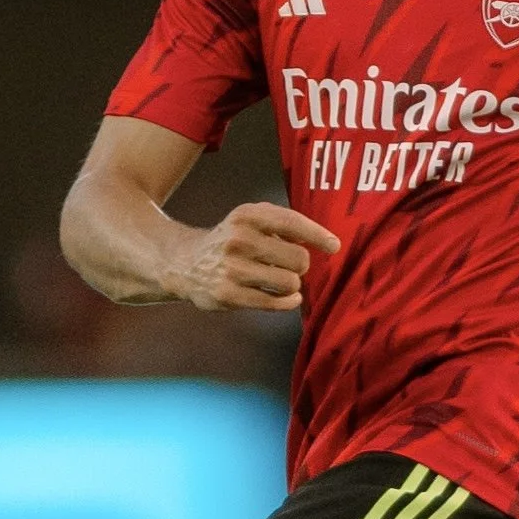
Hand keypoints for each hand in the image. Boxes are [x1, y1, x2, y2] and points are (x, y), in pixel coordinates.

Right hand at [170, 202, 340, 312]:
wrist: (185, 263)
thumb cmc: (230, 241)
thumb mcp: (248, 220)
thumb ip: (281, 223)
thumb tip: (324, 241)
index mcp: (247, 216)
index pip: (291, 222)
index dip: (317, 235)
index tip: (334, 246)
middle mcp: (239, 239)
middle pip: (298, 258)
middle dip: (302, 265)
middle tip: (292, 266)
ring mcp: (233, 269)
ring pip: (289, 282)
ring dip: (293, 285)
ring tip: (283, 280)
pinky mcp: (230, 295)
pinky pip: (275, 303)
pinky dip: (289, 302)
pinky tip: (290, 297)